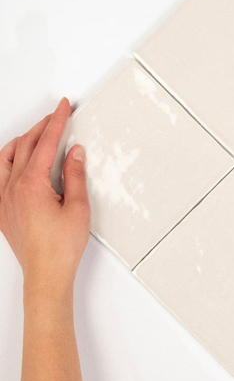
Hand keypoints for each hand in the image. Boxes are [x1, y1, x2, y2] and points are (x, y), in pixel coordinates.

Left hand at [0, 98, 89, 297]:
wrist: (46, 274)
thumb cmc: (61, 246)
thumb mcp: (78, 207)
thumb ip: (75, 175)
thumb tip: (74, 152)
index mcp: (31, 185)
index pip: (46, 143)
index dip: (57, 121)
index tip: (63, 107)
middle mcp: (12, 189)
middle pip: (25, 146)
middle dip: (42, 127)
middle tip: (56, 116)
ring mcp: (3, 200)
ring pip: (5, 157)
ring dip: (22, 141)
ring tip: (36, 134)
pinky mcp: (2, 210)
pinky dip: (7, 160)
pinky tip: (15, 162)